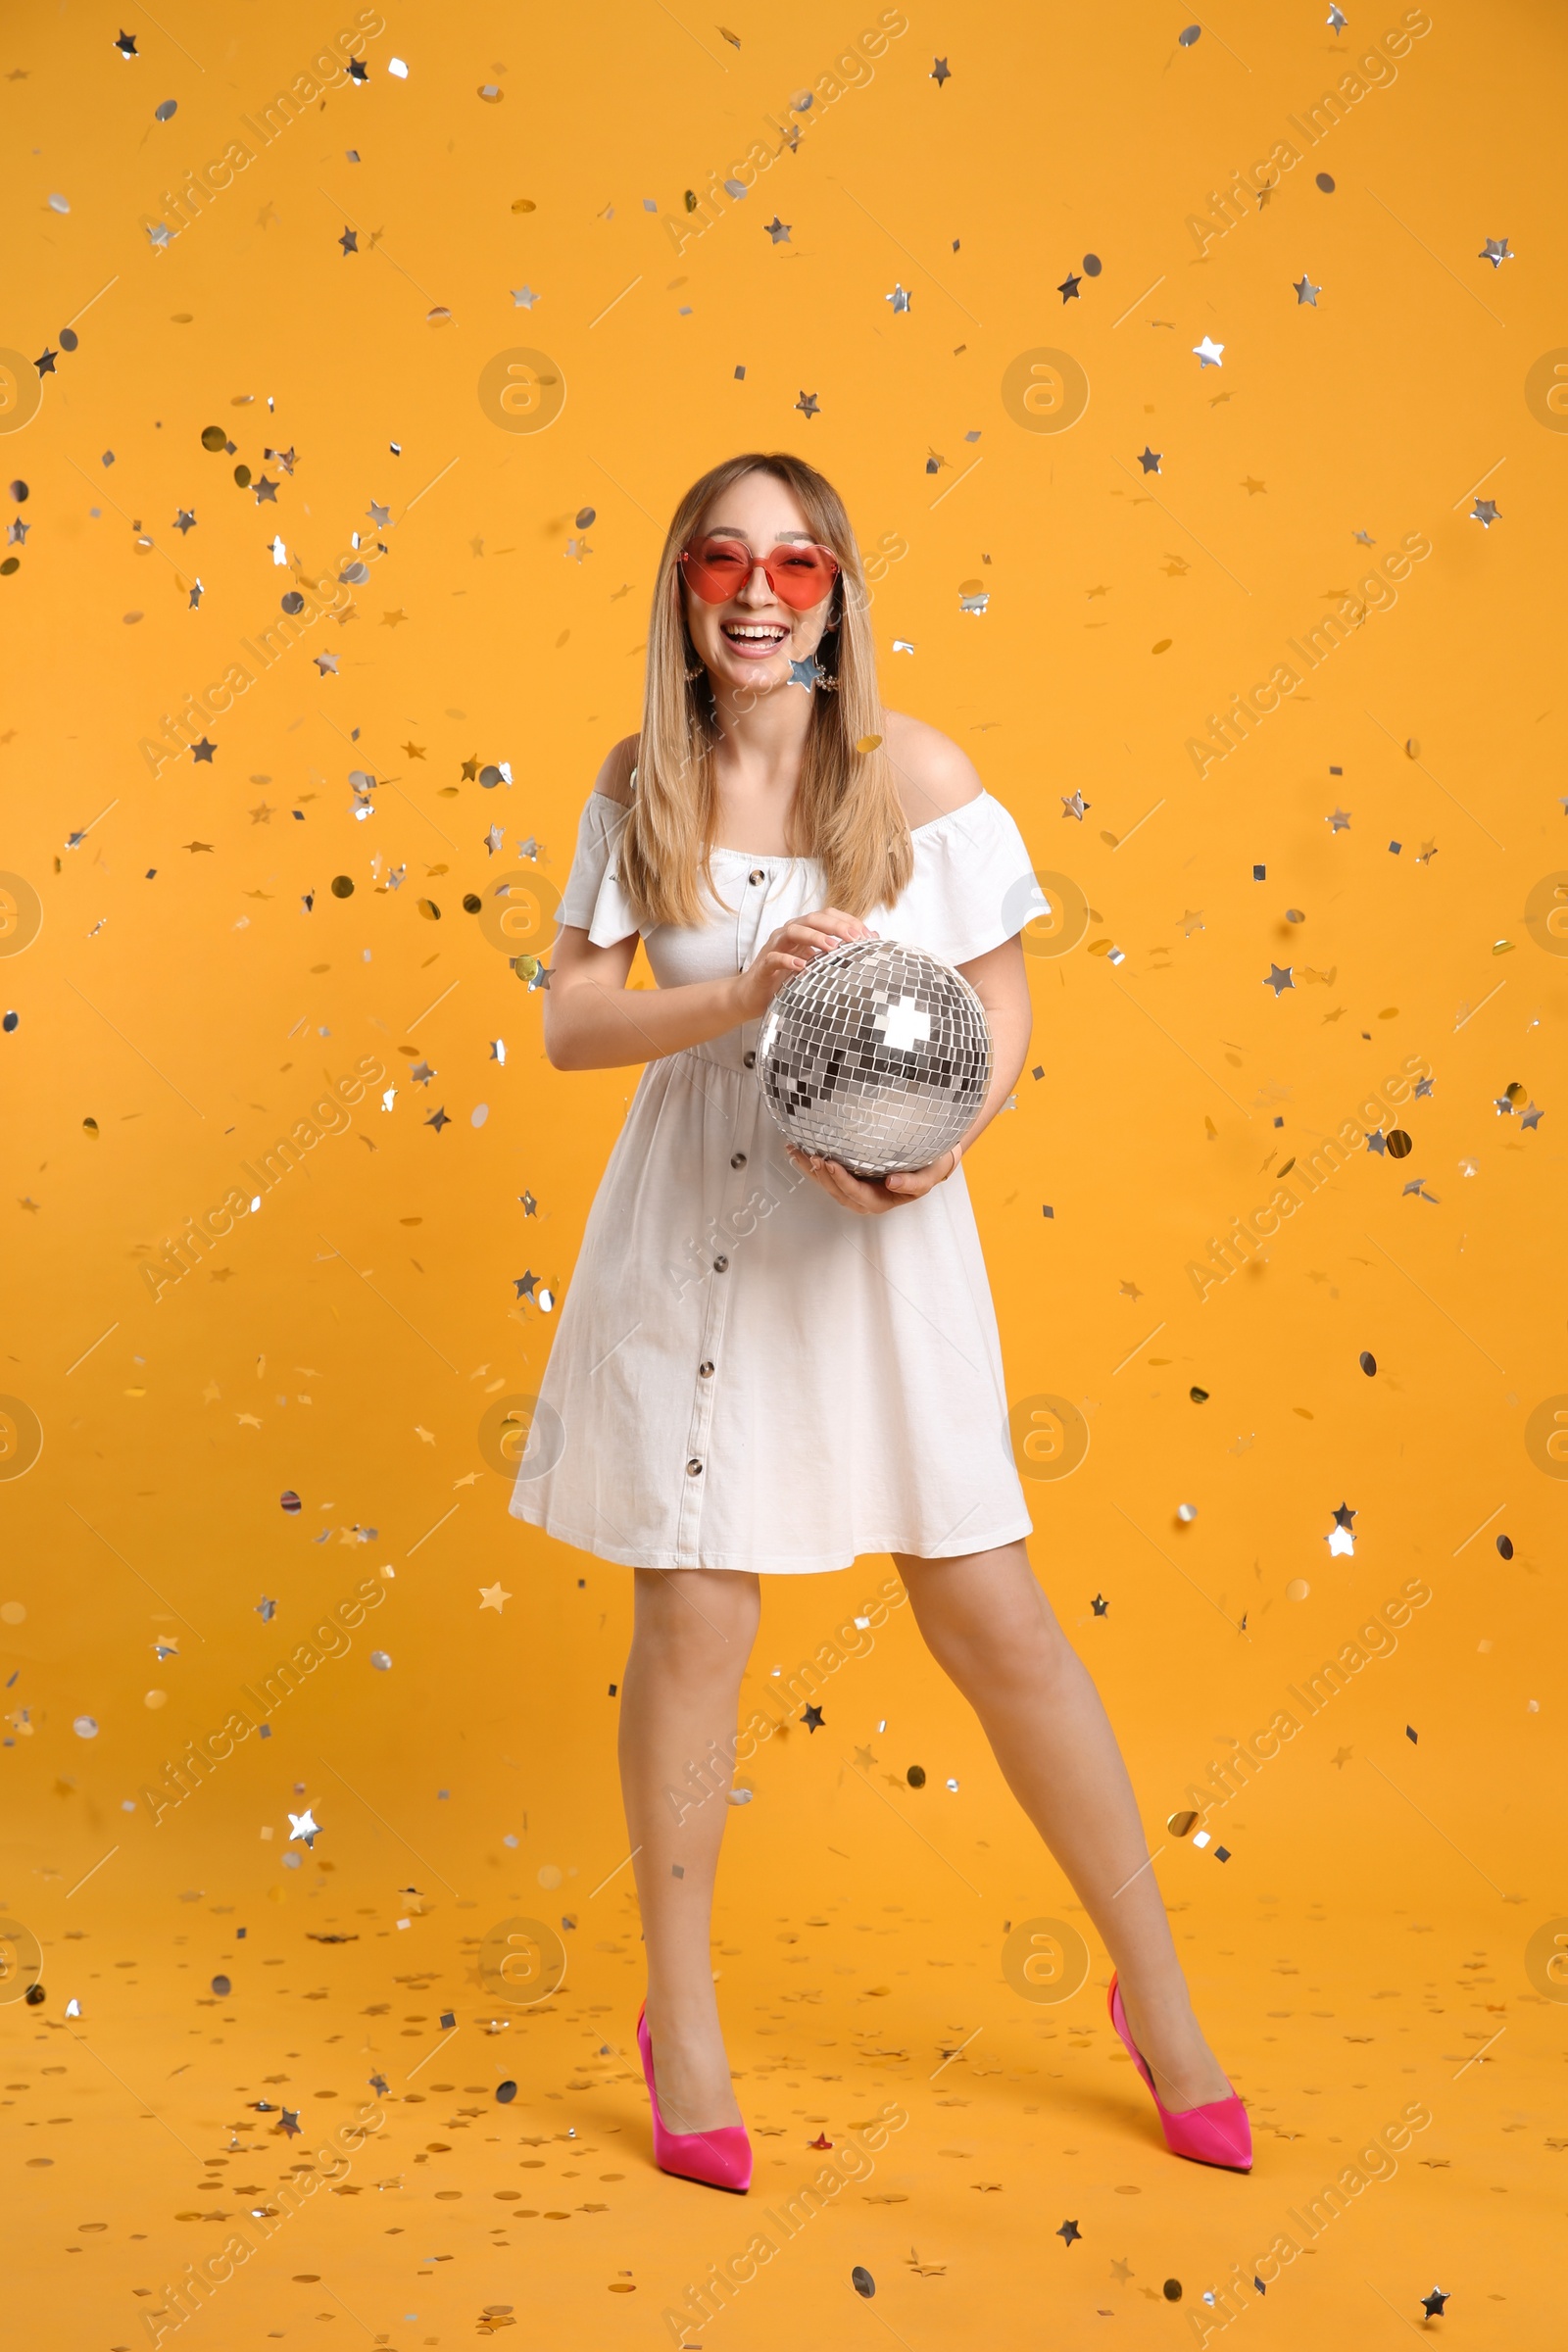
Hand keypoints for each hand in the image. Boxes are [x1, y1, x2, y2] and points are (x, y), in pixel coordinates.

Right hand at [729, 907, 877, 1025]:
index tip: (868, 936)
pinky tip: (801, 966)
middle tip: (855, 938)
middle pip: (813, 918)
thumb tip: (871, 940)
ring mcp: (775, 947)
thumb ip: (837, 953)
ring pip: (793, 931)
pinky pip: (775, 958)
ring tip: (832, 947)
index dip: (848, 921)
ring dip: (814, 937)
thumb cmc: (786, 979)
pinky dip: (787, 960)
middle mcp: (789, 933)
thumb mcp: (816, 965)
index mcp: (804, 931)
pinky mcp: (764, 965)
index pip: (828, 915)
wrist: (752, 996)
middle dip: (836, 926)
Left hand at [785, 1141, 963, 1215]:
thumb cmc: (928, 1168)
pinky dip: (812, 1163)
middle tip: (812, 1156)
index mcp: (880, 1200)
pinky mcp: (849, 1177)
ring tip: (797, 1152)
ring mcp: (854, 1188)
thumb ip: (912, 1183)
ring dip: (811, 1169)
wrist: (929, 1161)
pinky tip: (799, 1151)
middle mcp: (863, 1197)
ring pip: (827, 1183)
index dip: (842, 1181)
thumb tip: (892, 1183)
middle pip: (837, 1190)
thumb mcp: (928, 1177)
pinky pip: (827, 1173)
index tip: (832, 1164)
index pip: (857, 1194)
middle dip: (821, 1175)